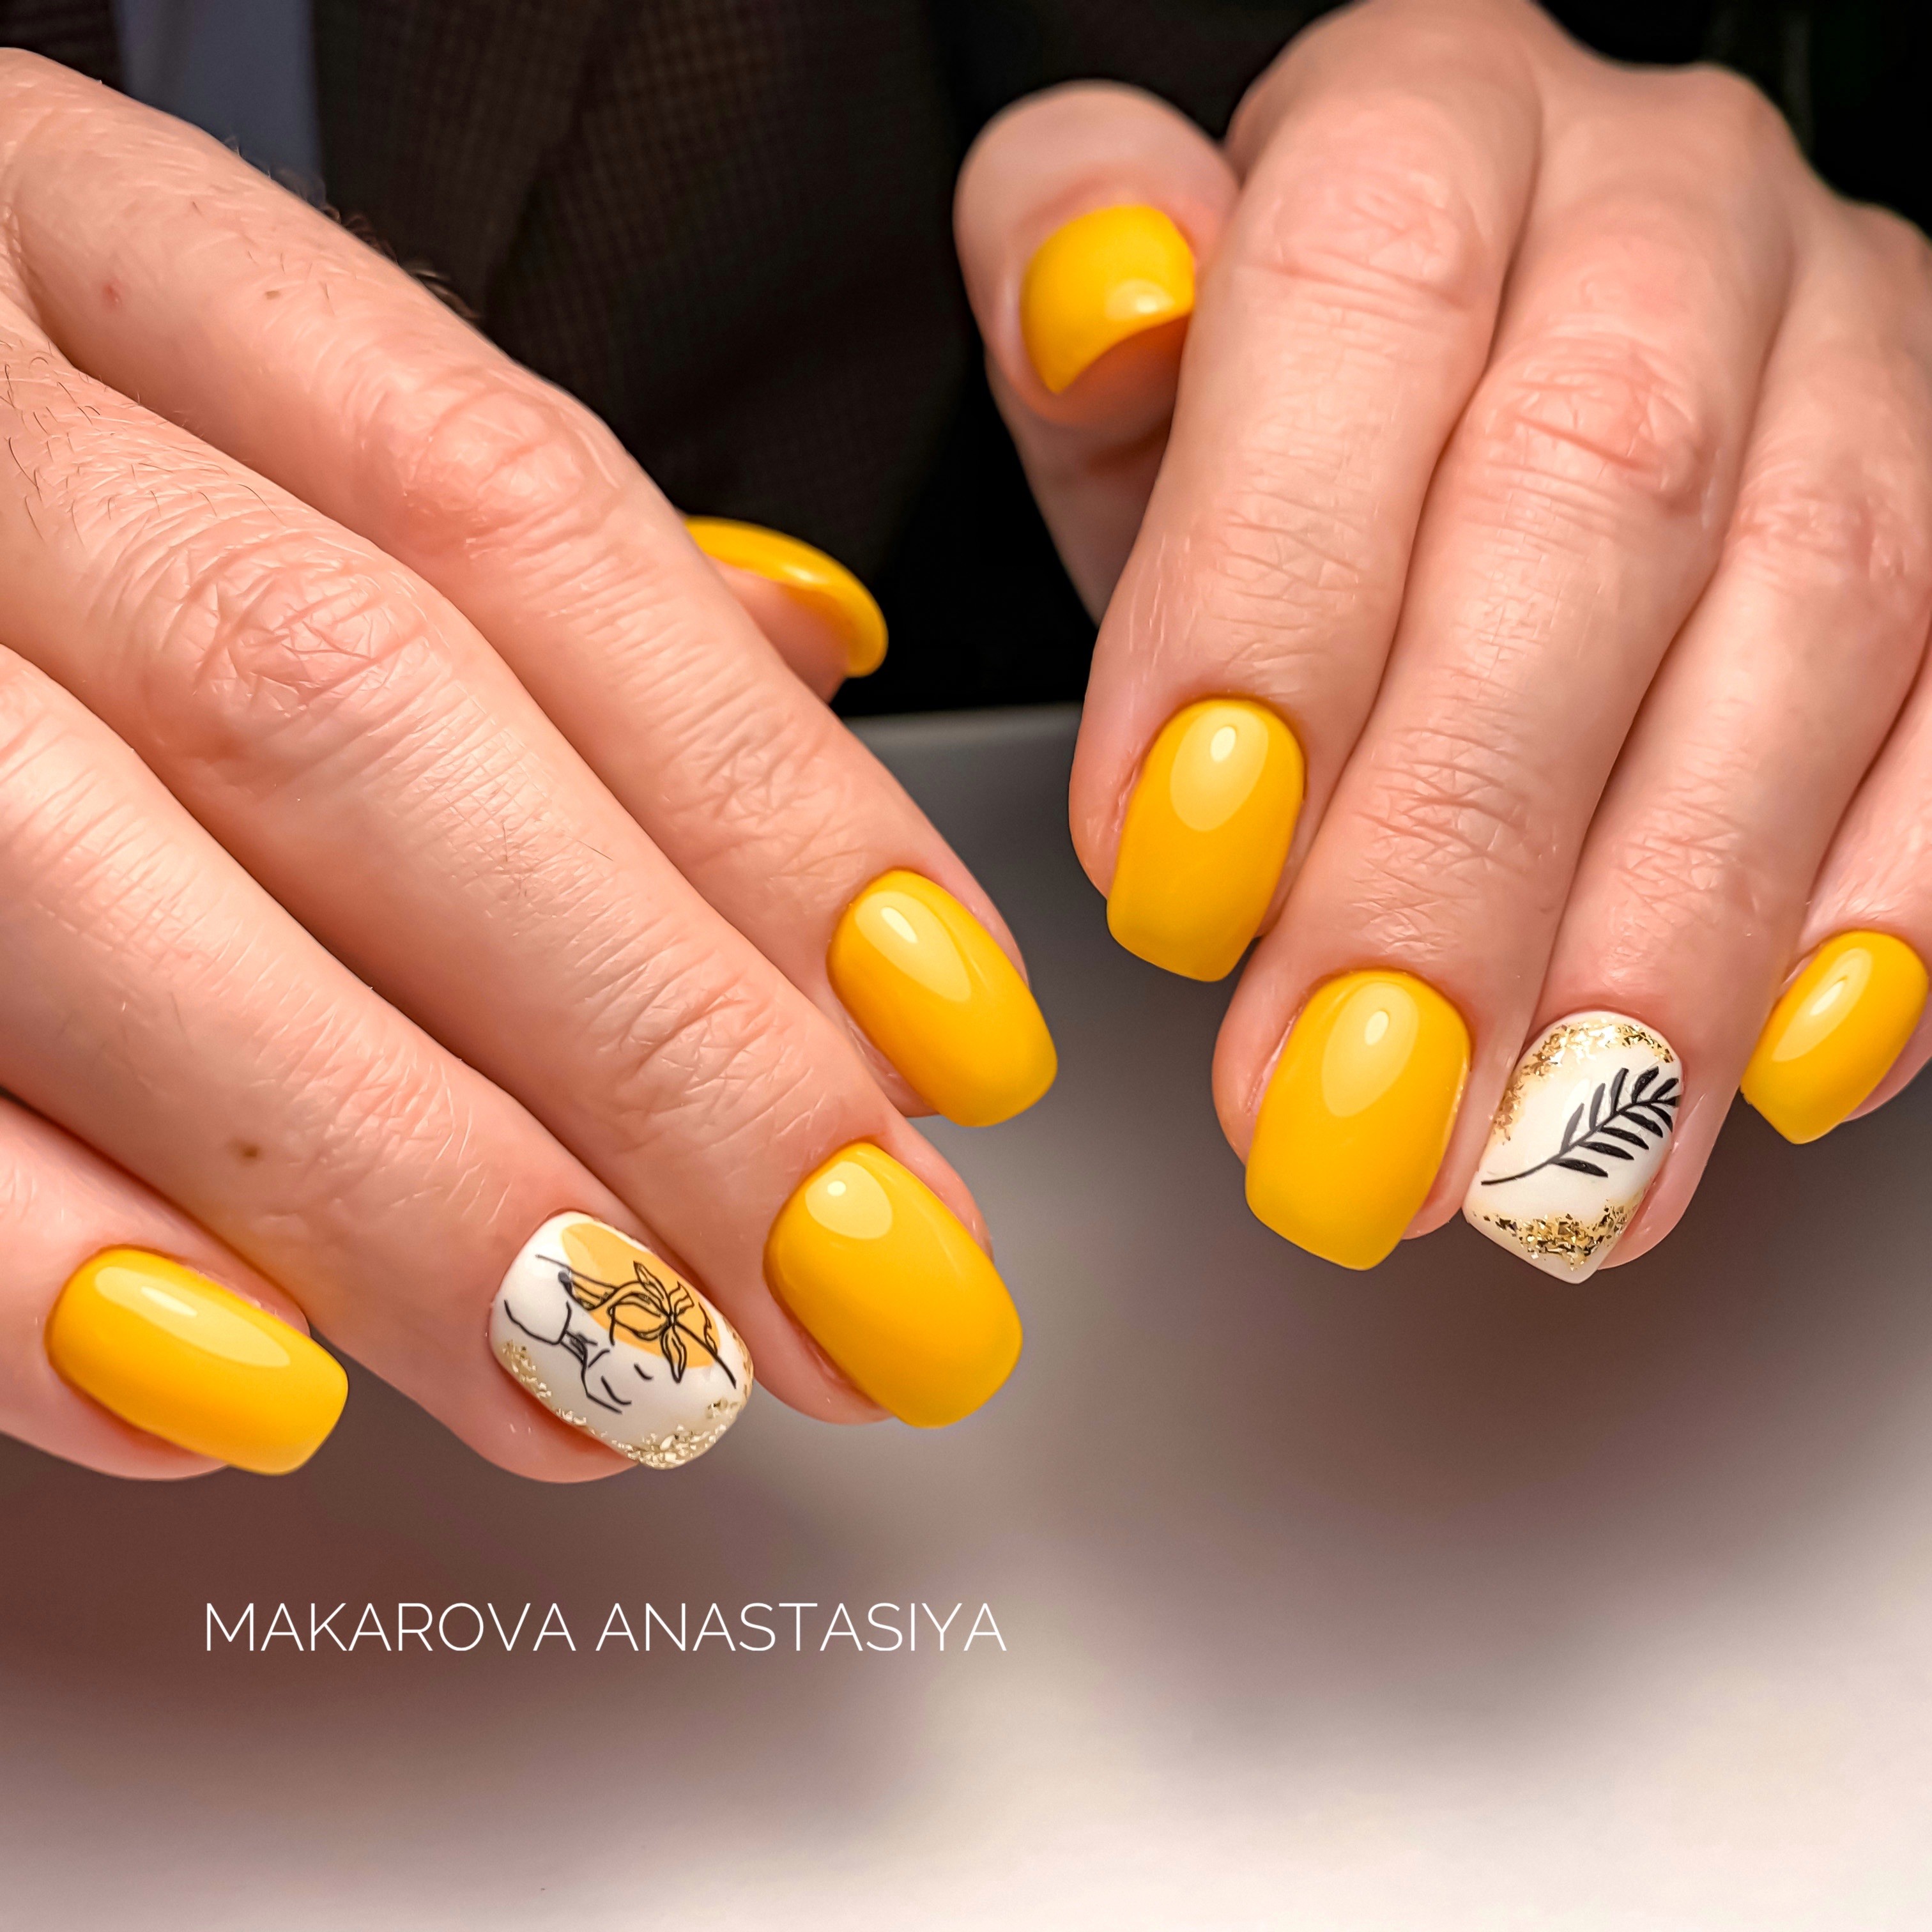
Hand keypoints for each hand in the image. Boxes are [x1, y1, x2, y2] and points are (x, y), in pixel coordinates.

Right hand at [0, 55, 1051, 1479]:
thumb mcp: (225, 401)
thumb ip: (489, 554)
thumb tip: (806, 667)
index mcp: (99, 254)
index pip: (521, 519)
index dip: (769, 804)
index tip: (956, 1044)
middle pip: (360, 722)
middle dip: (655, 1043)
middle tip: (861, 1286)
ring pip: (112, 892)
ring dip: (409, 1187)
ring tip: (632, 1376)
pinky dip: (33, 1253)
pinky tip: (244, 1393)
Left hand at [959, 0, 1931, 1277]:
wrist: (1475, 388)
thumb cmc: (1276, 415)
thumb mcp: (1127, 351)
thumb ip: (1078, 299)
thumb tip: (1097, 320)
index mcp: (1426, 118)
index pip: (1360, 297)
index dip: (1267, 596)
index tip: (1171, 873)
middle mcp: (1666, 204)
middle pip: (1592, 498)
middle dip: (1455, 847)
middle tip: (1343, 1107)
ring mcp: (1860, 349)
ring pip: (1813, 622)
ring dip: (1666, 932)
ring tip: (1536, 1164)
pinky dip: (1881, 910)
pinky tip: (1772, 1074)